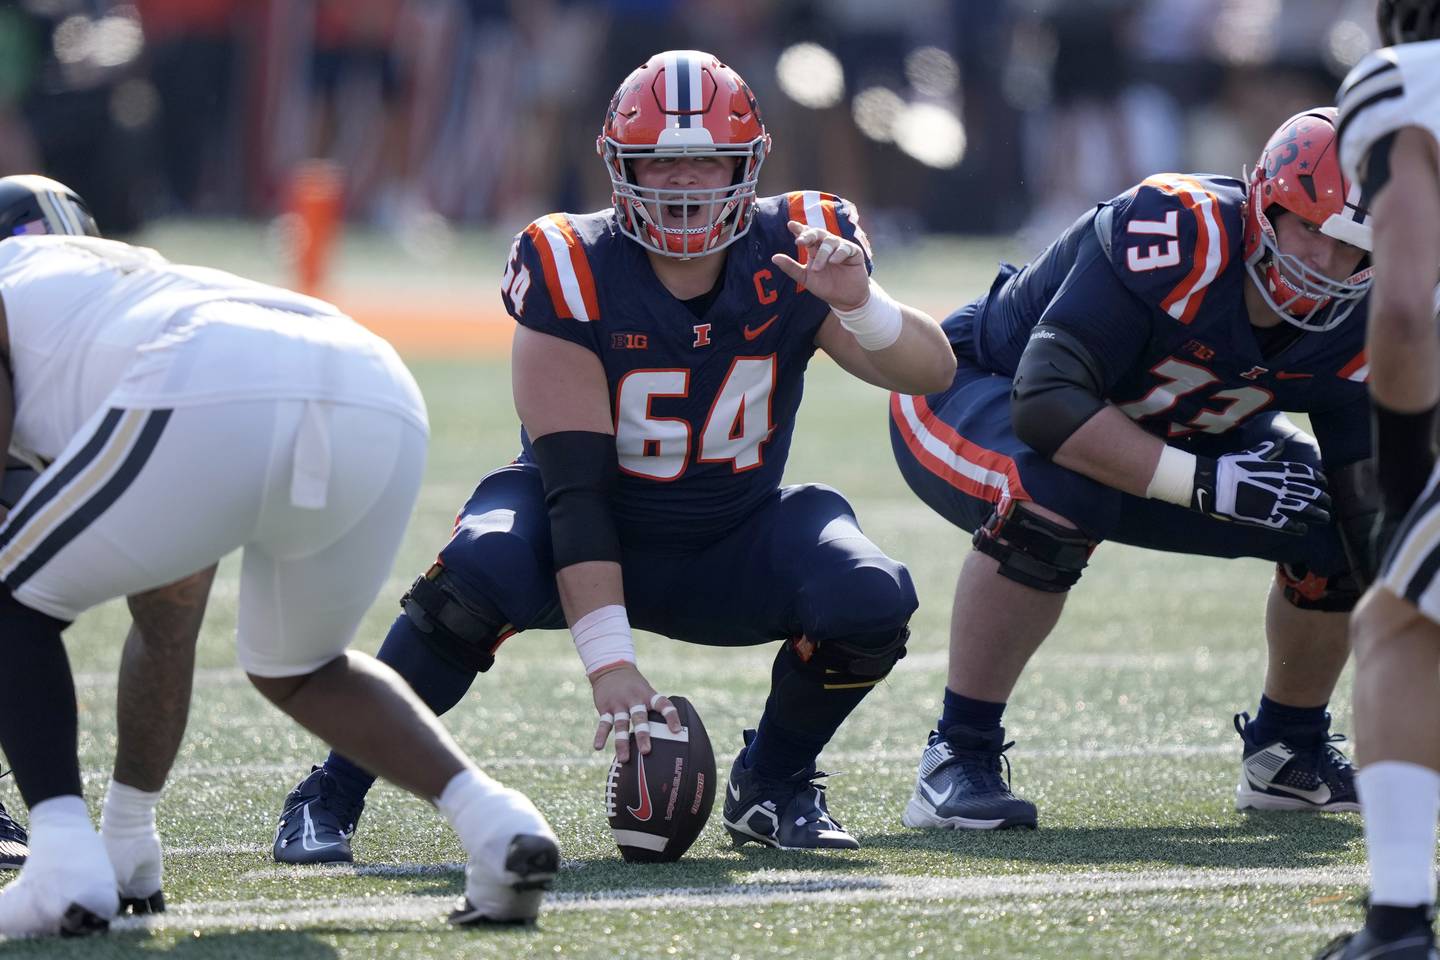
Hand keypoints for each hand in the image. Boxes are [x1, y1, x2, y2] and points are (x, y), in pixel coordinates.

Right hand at [588, 663, 681, 763]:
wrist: (611, 668)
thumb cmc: (635, 686)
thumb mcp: (647, 692)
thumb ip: (654, 710)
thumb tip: (670, 735)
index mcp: (648, 696)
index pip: (663, 705)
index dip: (671, 717)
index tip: (676, 731)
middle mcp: (634, 699)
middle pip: (639, 718)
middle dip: (643, 735)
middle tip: (646, 751)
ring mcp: (619, 704)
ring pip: (621, 724)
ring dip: (622, 742)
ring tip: (624, 759)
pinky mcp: (605, 707)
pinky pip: (603, 723)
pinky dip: (600, 735)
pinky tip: (598, 747)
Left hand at [770, 220, 868, 310]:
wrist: (845, 300)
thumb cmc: (826, 287)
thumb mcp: (805, 278)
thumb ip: (791, 268)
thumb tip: (774, 258)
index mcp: (815, 249)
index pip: (807, 235)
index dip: (799, 229)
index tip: (790, 225)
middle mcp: (827, 245)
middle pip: (818, 233)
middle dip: (809, 235)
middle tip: (800, 241)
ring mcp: (841, 247)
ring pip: (830, 241)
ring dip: (823, 253)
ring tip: (817, 268)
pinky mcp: (854, 252)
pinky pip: (846, 248)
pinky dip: (838, 253)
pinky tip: (833, 261)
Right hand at [1193, 440, 1330, 534]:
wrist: (1213, 485)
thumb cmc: (1228, 467)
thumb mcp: (1250, 455)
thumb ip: (1267, 450)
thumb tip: (1280, 442)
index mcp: (1278, 470)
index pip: (1306, 473)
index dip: (1318, 478)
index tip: (1325, 483)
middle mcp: (1281, 486)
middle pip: (1310, 492)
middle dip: (1322, 498)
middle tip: (1328, 503)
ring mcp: (1276, 502)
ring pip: (1305, 508)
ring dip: (1317, 513)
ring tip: (1325, 517)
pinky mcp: (1267, 517)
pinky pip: (1288, 524)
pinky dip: (1298, 528)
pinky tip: (1303, 530)